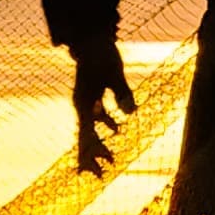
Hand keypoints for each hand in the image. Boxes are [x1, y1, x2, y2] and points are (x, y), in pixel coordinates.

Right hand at [72, 44, 136, 174]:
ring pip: (89, 130)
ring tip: (110, 160)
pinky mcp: (90, 96)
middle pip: (84, 138)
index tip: (103, 168)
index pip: (87, 136)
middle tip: (101, 176)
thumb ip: (123, 94)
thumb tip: (132, 114)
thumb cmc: (103, 55)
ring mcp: (84, 102)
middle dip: (93, 157)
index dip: (94, 154)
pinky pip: (95, 118)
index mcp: (85, 104)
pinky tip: (116, 131)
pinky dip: (104, 126)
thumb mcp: (116, 75)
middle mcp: (82, 106)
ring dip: (98, 145)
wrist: (91, 39)